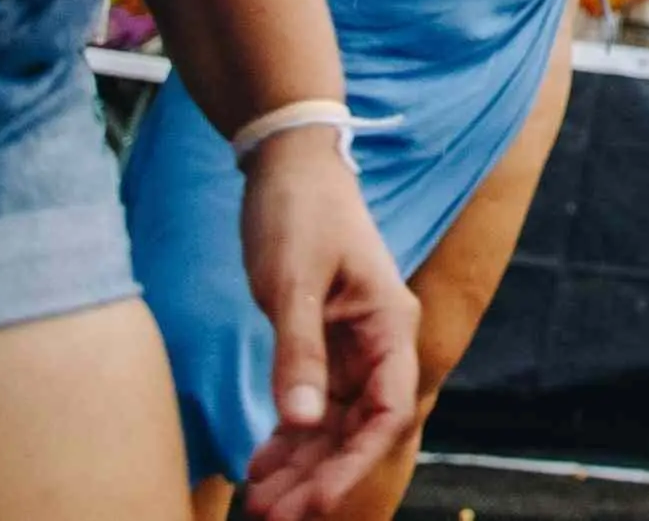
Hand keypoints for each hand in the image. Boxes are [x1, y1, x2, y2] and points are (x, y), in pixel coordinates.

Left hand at [235, 124, 422, 520]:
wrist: (289, 163)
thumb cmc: (299, 212)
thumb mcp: (292, 284)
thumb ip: (299, 354)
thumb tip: (303, 424)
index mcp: (390, 326)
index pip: (387, 413)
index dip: (352, 465)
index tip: (309, 503)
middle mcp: (380, 341)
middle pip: (360, 429)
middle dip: (319, 478)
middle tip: (269, 517)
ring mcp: (353, 344)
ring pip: (335, 423)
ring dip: (302, 464)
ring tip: (258, 503)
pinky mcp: (324, 341)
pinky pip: (315, 403)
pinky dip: (290, 436)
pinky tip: (259, 462)